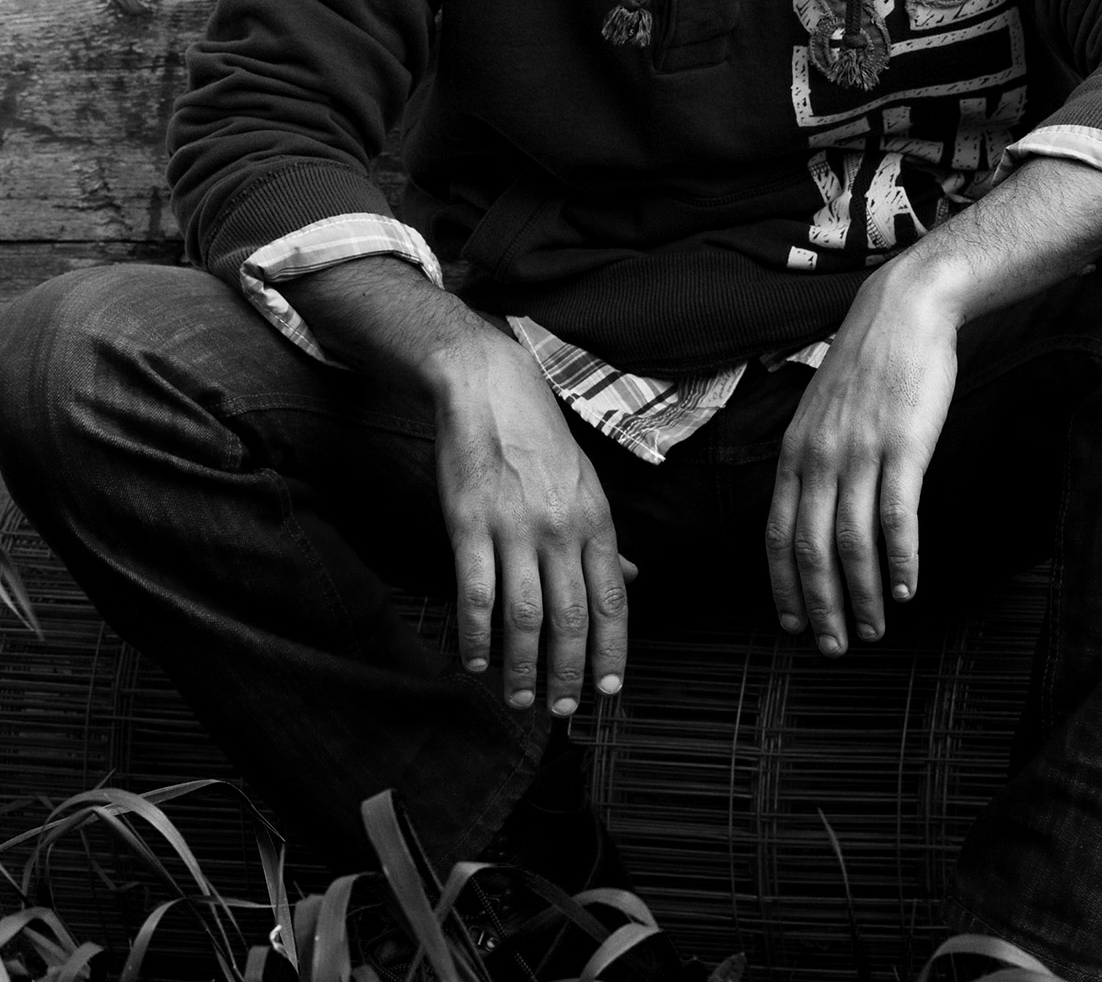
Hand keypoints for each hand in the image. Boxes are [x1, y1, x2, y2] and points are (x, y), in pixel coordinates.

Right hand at [426, 327, 633, 714]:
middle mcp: (563, 529)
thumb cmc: (541, 441)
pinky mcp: (469, 525)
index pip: (613, 600)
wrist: (490, 391)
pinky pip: (476, 593)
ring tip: (521, 698)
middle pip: (573, 618)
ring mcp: (516, 528)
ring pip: (527, 615)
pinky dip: (476, 636)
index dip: (612, 649)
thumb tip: (632, 578)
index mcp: (597, 521)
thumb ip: (605, 539)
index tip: (608, 689)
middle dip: (570, 672)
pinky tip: (475, 661)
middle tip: (562, 710)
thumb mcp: (587, 485)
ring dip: (524, 666)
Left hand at [764, 258, 961, 652]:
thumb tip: (814, 511)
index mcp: (794, 453)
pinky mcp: (902, 447)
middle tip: (833, 646)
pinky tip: (905, 588)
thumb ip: (815, 460)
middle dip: (820, 606)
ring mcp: (859, 453)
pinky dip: (900, 560)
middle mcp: (818, 458)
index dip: (784, 587)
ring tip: (874, 629)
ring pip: (852, 543)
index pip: (777, 536)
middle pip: (811, 550)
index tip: (793, 625)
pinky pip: (896, 517)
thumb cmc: (869, 364)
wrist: (904, 311)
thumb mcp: (822, 412)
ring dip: (861, 595)